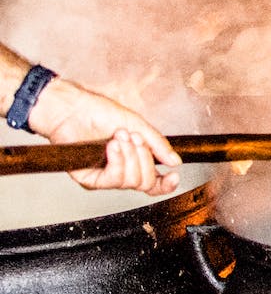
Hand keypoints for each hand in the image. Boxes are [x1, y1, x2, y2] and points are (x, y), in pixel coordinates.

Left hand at [30, 78, 181, 194]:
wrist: (73, 110)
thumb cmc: (100, 113)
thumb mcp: (137, 125)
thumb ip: (157, 144)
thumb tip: (175, 161)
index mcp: (135, 161)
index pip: (154, 182)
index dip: (167, 183)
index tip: (175, 174)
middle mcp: (122, 172)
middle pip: (146, 183)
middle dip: (145, 158)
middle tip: (135, 138)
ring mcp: (106, 177)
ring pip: (131, 182)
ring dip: (130, 157)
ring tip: (120, 137)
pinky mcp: (90, 179)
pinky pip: (112, 180)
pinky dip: (117, 161)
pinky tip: (112, 146)